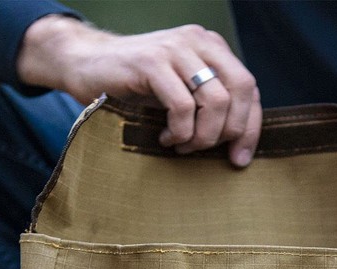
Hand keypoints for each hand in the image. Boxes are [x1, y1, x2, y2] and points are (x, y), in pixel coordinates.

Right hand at [17, 15, 260, 166]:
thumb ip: (212, 109)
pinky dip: (179, 131)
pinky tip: (165, 138)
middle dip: (230, 131)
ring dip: (202, 135)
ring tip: (181, 145)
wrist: (86, 65)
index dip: (250, 128)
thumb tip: (242, 150)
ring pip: (215, 100)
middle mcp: (198, 41)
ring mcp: (175, 48)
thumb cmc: (138, 89)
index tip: (240, 159)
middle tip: (205, 150)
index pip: (249, 88)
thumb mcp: (183, 96)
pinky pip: (183, 106)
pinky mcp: (152, 61)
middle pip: (241, 90)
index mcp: (212, 48)